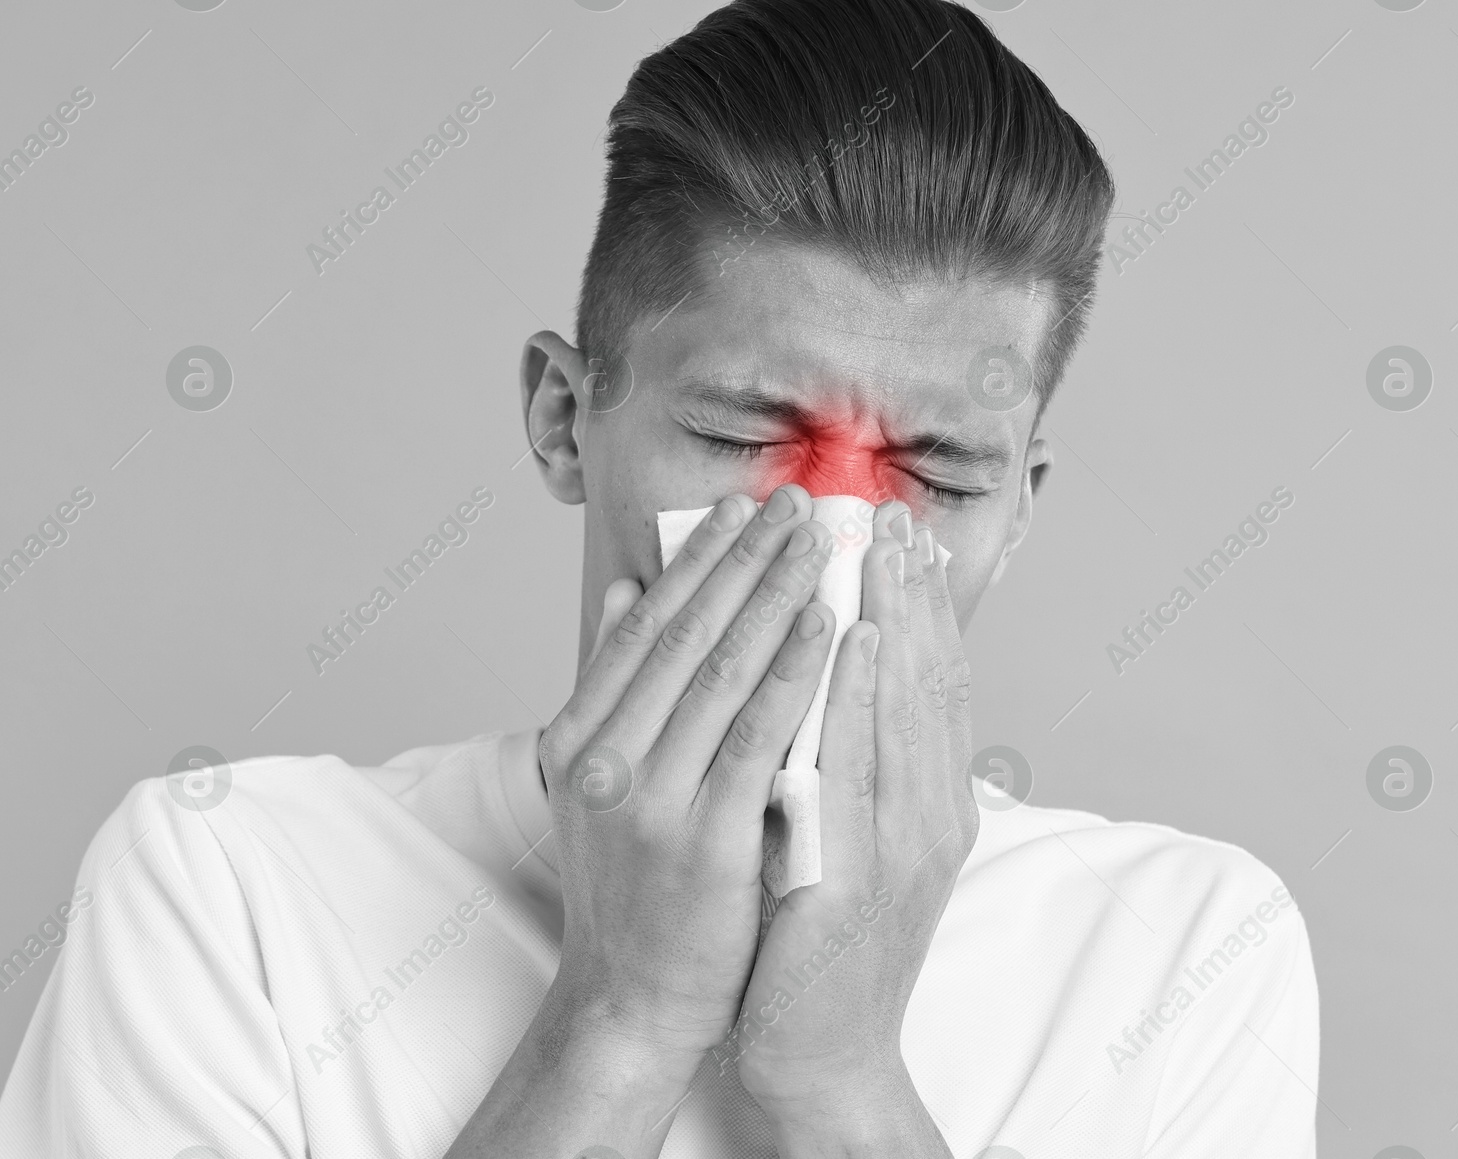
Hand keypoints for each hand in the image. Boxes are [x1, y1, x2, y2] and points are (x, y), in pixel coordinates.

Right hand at [449, 485, 841, 1156]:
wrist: (632, 999)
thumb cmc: (630, 886)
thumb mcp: (599, 778)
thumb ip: (612, 687)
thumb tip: (621, 593)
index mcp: (579, 733)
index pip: (648, 625)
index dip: (698, 561)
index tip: (744, 510)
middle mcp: (604, 756)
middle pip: (689, 633)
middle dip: (748, 559)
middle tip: (799, 503)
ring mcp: (648, 797)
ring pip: (725, 672)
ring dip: (780, 594)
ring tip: (824, 540)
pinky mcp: (703, 838)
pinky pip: (760, 737)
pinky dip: (797, 673)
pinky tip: (829, 624)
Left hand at [731, 500, 976, 1152]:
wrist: (820, 1051)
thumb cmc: (815, 939)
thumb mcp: (837, 835)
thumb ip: (836, 758)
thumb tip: (819, 676)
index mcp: (925, 802)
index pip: (929, 685)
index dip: (920, 606)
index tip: (902, 535)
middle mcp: (931, 814)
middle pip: (932, 682)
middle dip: (915, 591)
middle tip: (897, 513)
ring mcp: (905, 845)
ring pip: (910, 708)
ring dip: (900, 616)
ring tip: (885, 543)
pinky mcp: (862, 877)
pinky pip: (866, 768)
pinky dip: (868, 697)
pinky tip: (862, 640)